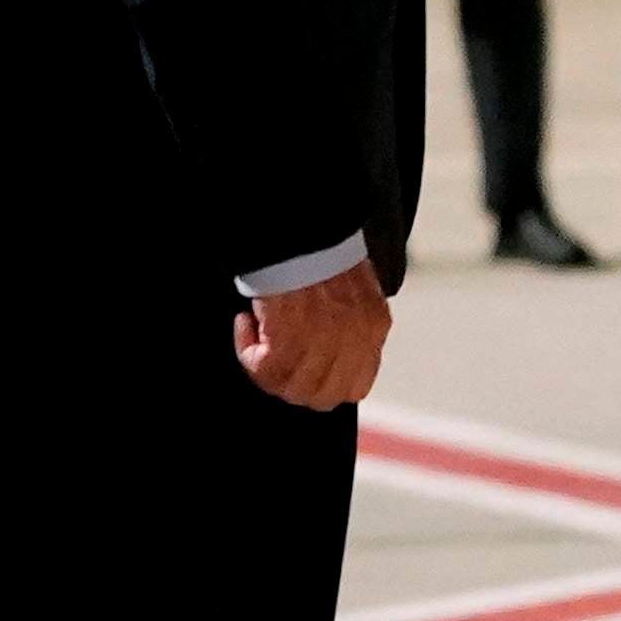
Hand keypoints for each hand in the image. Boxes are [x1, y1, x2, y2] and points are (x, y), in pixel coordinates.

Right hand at [232, 261, 393, 409]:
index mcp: (375, 325)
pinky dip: (247, 351)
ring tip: (257, 335)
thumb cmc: (318, 245)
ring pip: (291, 390)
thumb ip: (349, 322)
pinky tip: (246, 323)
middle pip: (323, 397)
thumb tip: (327, 351)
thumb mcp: (353, 286)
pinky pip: (263, 369)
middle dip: (292, 384)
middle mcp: (356, 339)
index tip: (303, 366)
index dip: (324, 384)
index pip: (356, 386)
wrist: (300, 223)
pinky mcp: (290, 337)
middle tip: (272, 358)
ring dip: (266, 369)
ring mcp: (325, 341)